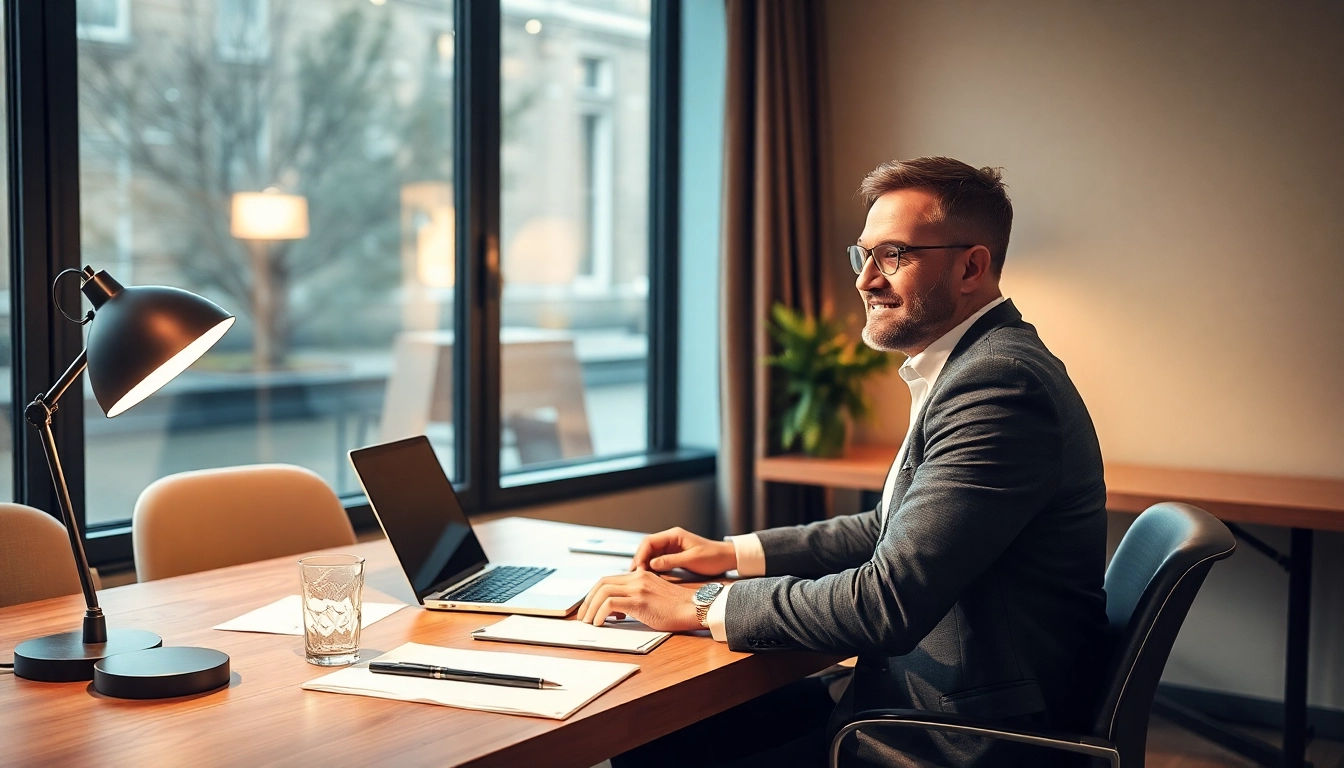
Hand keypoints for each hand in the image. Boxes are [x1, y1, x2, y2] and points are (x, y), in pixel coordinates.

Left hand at [577, 569, 701, 631]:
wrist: (694, 608)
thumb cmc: (677, 607)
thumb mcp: (654, 596)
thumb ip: (636, 597)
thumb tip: (616, 611)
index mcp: (640, 575)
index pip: (609, 579)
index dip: (594, 594)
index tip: (590, 608)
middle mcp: (638, 578)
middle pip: (602, 583)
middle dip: (587, 600)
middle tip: (583, 616)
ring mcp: (639, 588)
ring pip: (603, 592)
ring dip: (591, 608)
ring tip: (589, 622)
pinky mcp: (640, 601)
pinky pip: (611, 604)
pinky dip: (600, 614)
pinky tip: (600, 623)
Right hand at [630, 527, 736, 575]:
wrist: (726, 558)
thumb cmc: (713, 557)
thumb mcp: (692, 560)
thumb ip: (671, 561)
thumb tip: (651, 564)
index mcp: (674, 535)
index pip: (650, 541)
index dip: (641, 554)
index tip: (638, 567)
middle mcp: (671, 539)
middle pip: (648, 547)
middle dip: (640, 560)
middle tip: (634, 575)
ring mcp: (672, 547)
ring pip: (652, 554)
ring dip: (644, 565)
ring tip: (638, 578)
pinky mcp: (674, 556)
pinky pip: (659, 560)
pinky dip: (652, 568)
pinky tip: (649, 577)